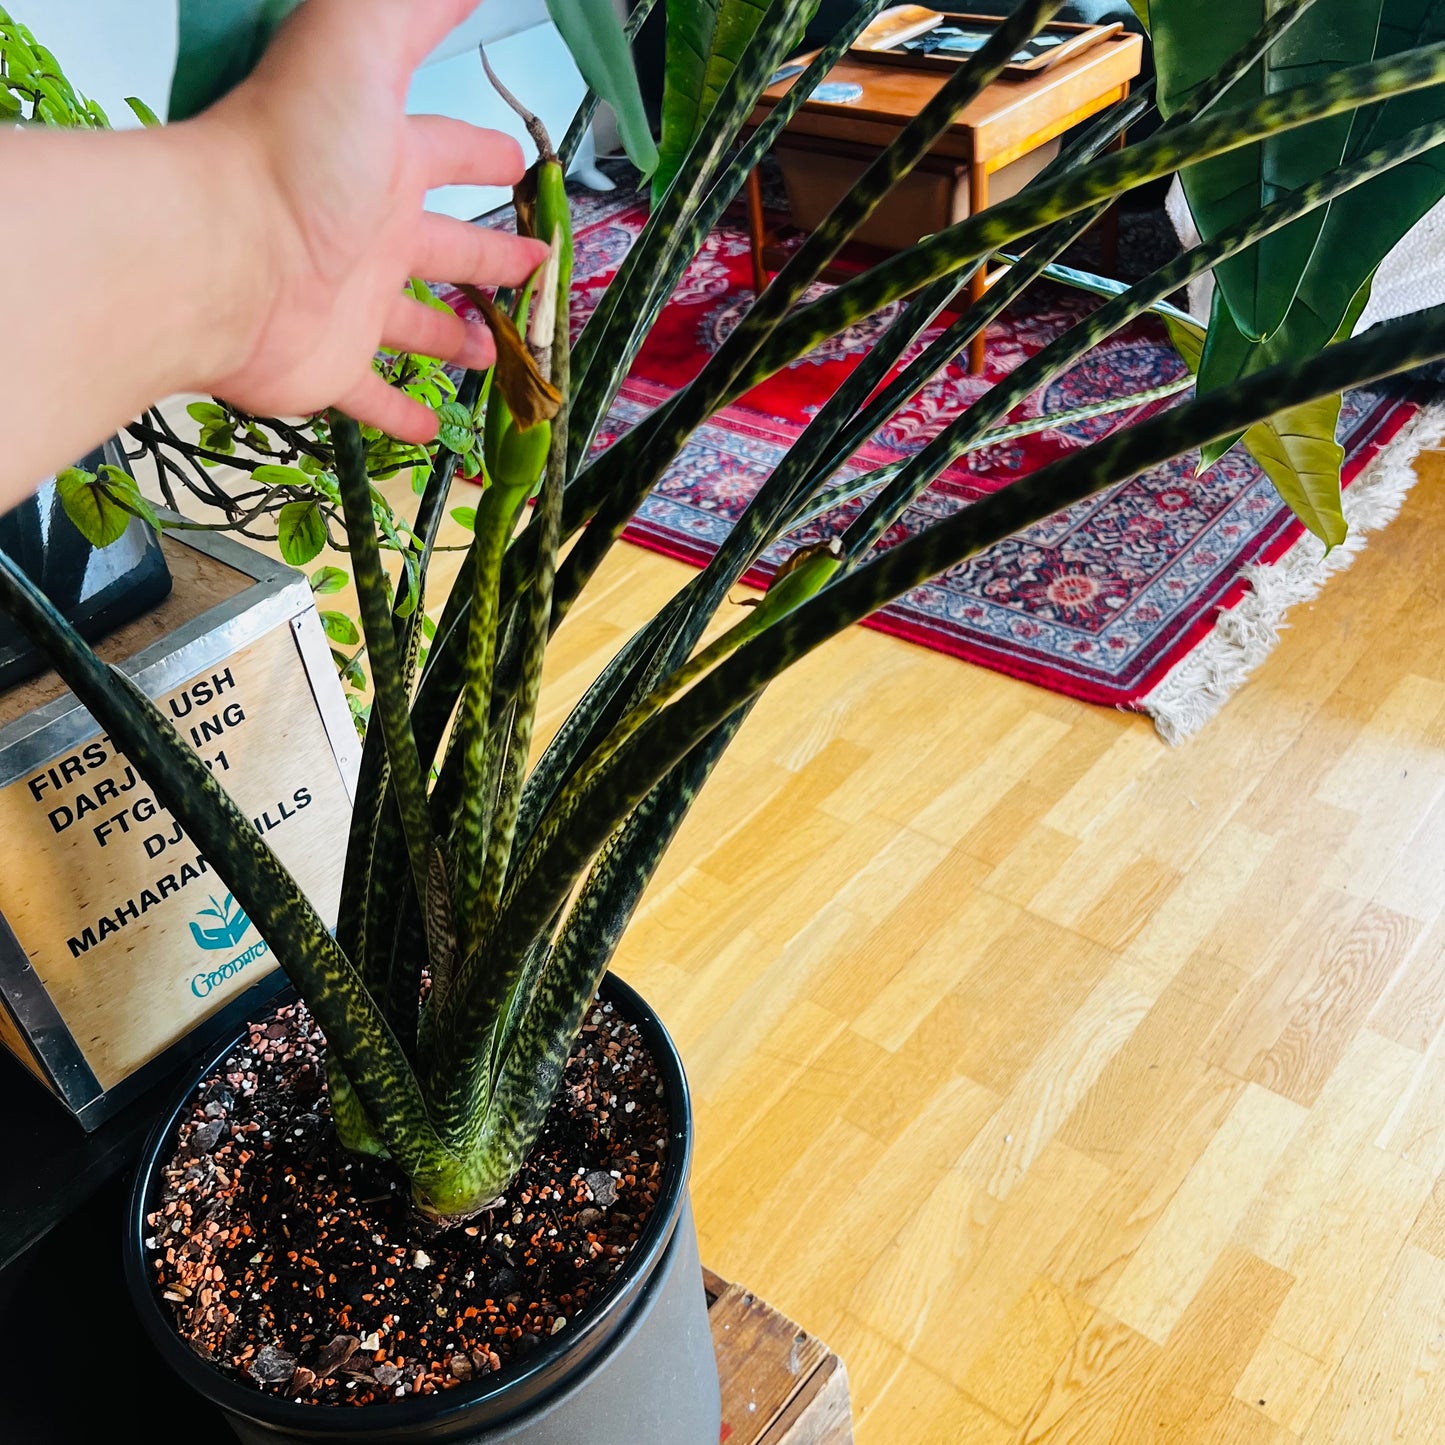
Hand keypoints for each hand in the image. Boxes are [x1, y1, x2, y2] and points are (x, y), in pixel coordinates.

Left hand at [190, 0, 549, 442]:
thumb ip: (419, 7)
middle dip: (491, 254)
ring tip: (497, 352)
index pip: (447, 151)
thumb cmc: (293, 149)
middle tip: (536, 267)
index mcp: (383, 161)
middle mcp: (368, 230)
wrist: (218, 253)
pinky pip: (371, 395)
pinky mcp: (328, 367)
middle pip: (443, 243)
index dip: (486, 156)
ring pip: (416, 323)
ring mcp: (347, 302)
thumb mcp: (363, 42)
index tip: (520, 166)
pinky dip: (404, 414)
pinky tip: (436, 432)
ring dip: (457, 336)